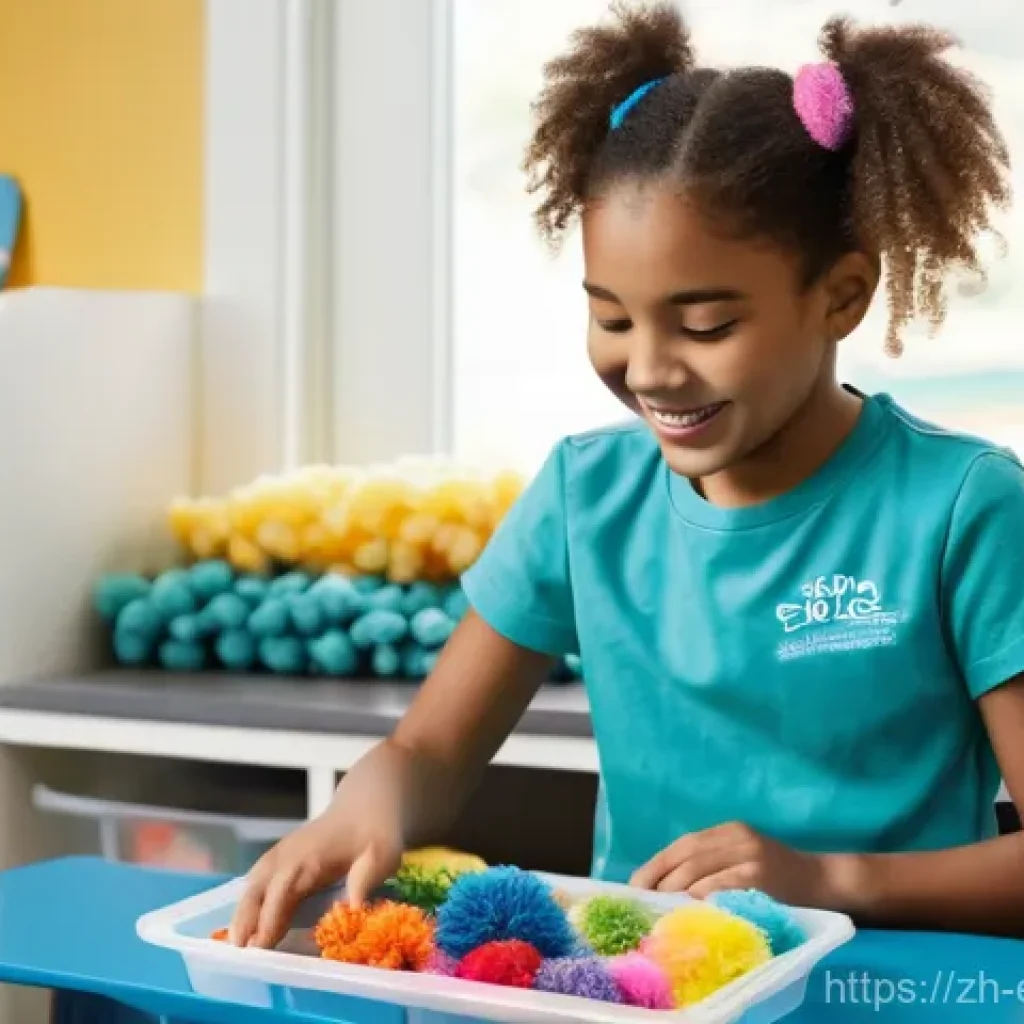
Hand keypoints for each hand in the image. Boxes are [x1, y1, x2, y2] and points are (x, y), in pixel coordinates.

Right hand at [228, 808, 402, 949]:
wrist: (366, 804)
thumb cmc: (375, 832)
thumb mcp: (381, 854)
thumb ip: (366, 878)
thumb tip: (353, 908)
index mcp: (309, 857)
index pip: (282, 891)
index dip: (270, 918)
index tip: (260, 946)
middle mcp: (288, 856)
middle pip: (258, 889)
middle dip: (245, 919)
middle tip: (237, 951)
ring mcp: (282, 854)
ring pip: (253, 885)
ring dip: (242, 912)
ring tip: (235, 945)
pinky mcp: (283, 858)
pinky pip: (258, 881)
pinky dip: (249, 901)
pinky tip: (246, 924)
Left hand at [630, 821, 847, 907]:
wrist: (825, 883)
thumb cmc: (778, 879)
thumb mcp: (743, 860)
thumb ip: (712, 867)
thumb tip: (665, 890)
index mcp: (728, 831)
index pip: (681, 845)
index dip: (654, 865)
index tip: (634, 887)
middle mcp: (736, 838)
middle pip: (685, 856)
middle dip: (659, 882)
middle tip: (642, 905)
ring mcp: (749, 856)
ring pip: (698, 871)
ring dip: (674, 893)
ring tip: (660, 913)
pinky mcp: (760, 877)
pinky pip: (720, 887)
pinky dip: (701, 899)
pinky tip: (690, 913)